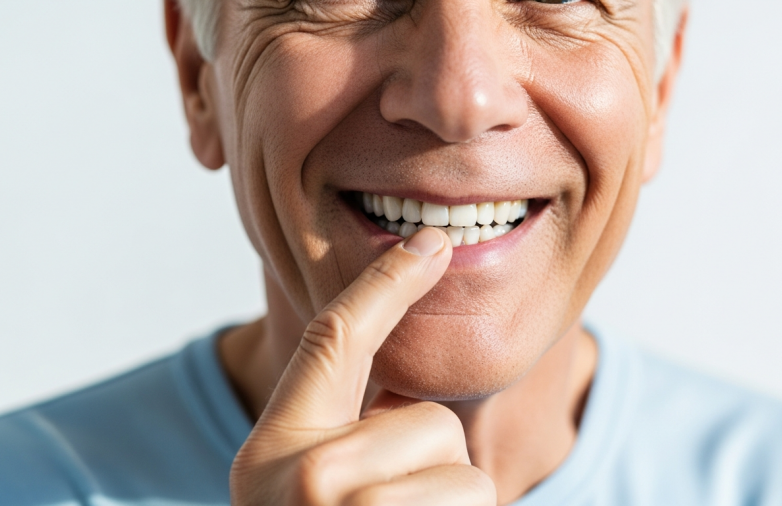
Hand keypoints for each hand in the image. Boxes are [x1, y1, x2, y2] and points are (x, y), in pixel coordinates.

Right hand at [230, 228, 496, 505]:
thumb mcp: (296, 493)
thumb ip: (346, 444)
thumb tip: (428, 418)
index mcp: (273, 450)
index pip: (334, 339)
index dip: (386, 285)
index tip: (431, 242)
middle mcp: (304, 476)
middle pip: (433, 421)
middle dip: (435, 466)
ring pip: (466, 471)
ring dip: (449, 504)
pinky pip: (478, 503)